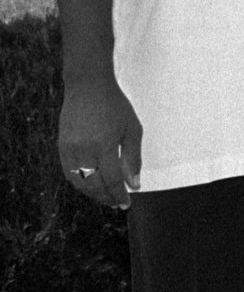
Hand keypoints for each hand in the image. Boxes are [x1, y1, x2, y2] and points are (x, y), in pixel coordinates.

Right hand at [57, 76, 140, 208]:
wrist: (88, 87)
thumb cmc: (115, 106)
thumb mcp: (132, 129)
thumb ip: (133, 158)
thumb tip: (134, 183)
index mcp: (104, 145)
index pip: (112, 179)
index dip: (119, 194)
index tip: (126, 204)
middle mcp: (83, 150)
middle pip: (94, 185)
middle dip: (106, 197)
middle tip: (117, 204)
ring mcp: (69, 149)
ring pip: (79, 182)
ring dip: (93, 194)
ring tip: (106, 197)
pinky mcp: (61, 147)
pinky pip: (68, 173)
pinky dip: (80, 183)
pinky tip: (91, 185)